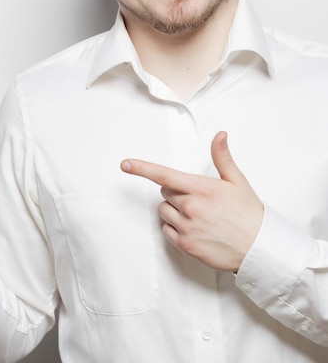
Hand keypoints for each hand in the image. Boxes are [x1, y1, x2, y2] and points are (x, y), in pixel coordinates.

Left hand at [120, 131, 262, 271]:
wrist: (260, 249)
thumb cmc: (249, 214)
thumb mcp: (237, 181)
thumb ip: (222, 157)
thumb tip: (220, 135)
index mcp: (201, 188)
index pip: (164, 175)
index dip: (142, 168)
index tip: (125, 164)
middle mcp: (190, 207)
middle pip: (165, 192)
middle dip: (177, 193)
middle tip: (200, 200)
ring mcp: (186, 227)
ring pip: (163, 211)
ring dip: (174, 210)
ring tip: (199, 216)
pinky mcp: (185, 245)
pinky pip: (166, 230)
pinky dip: (175, 228)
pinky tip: (195, 229)